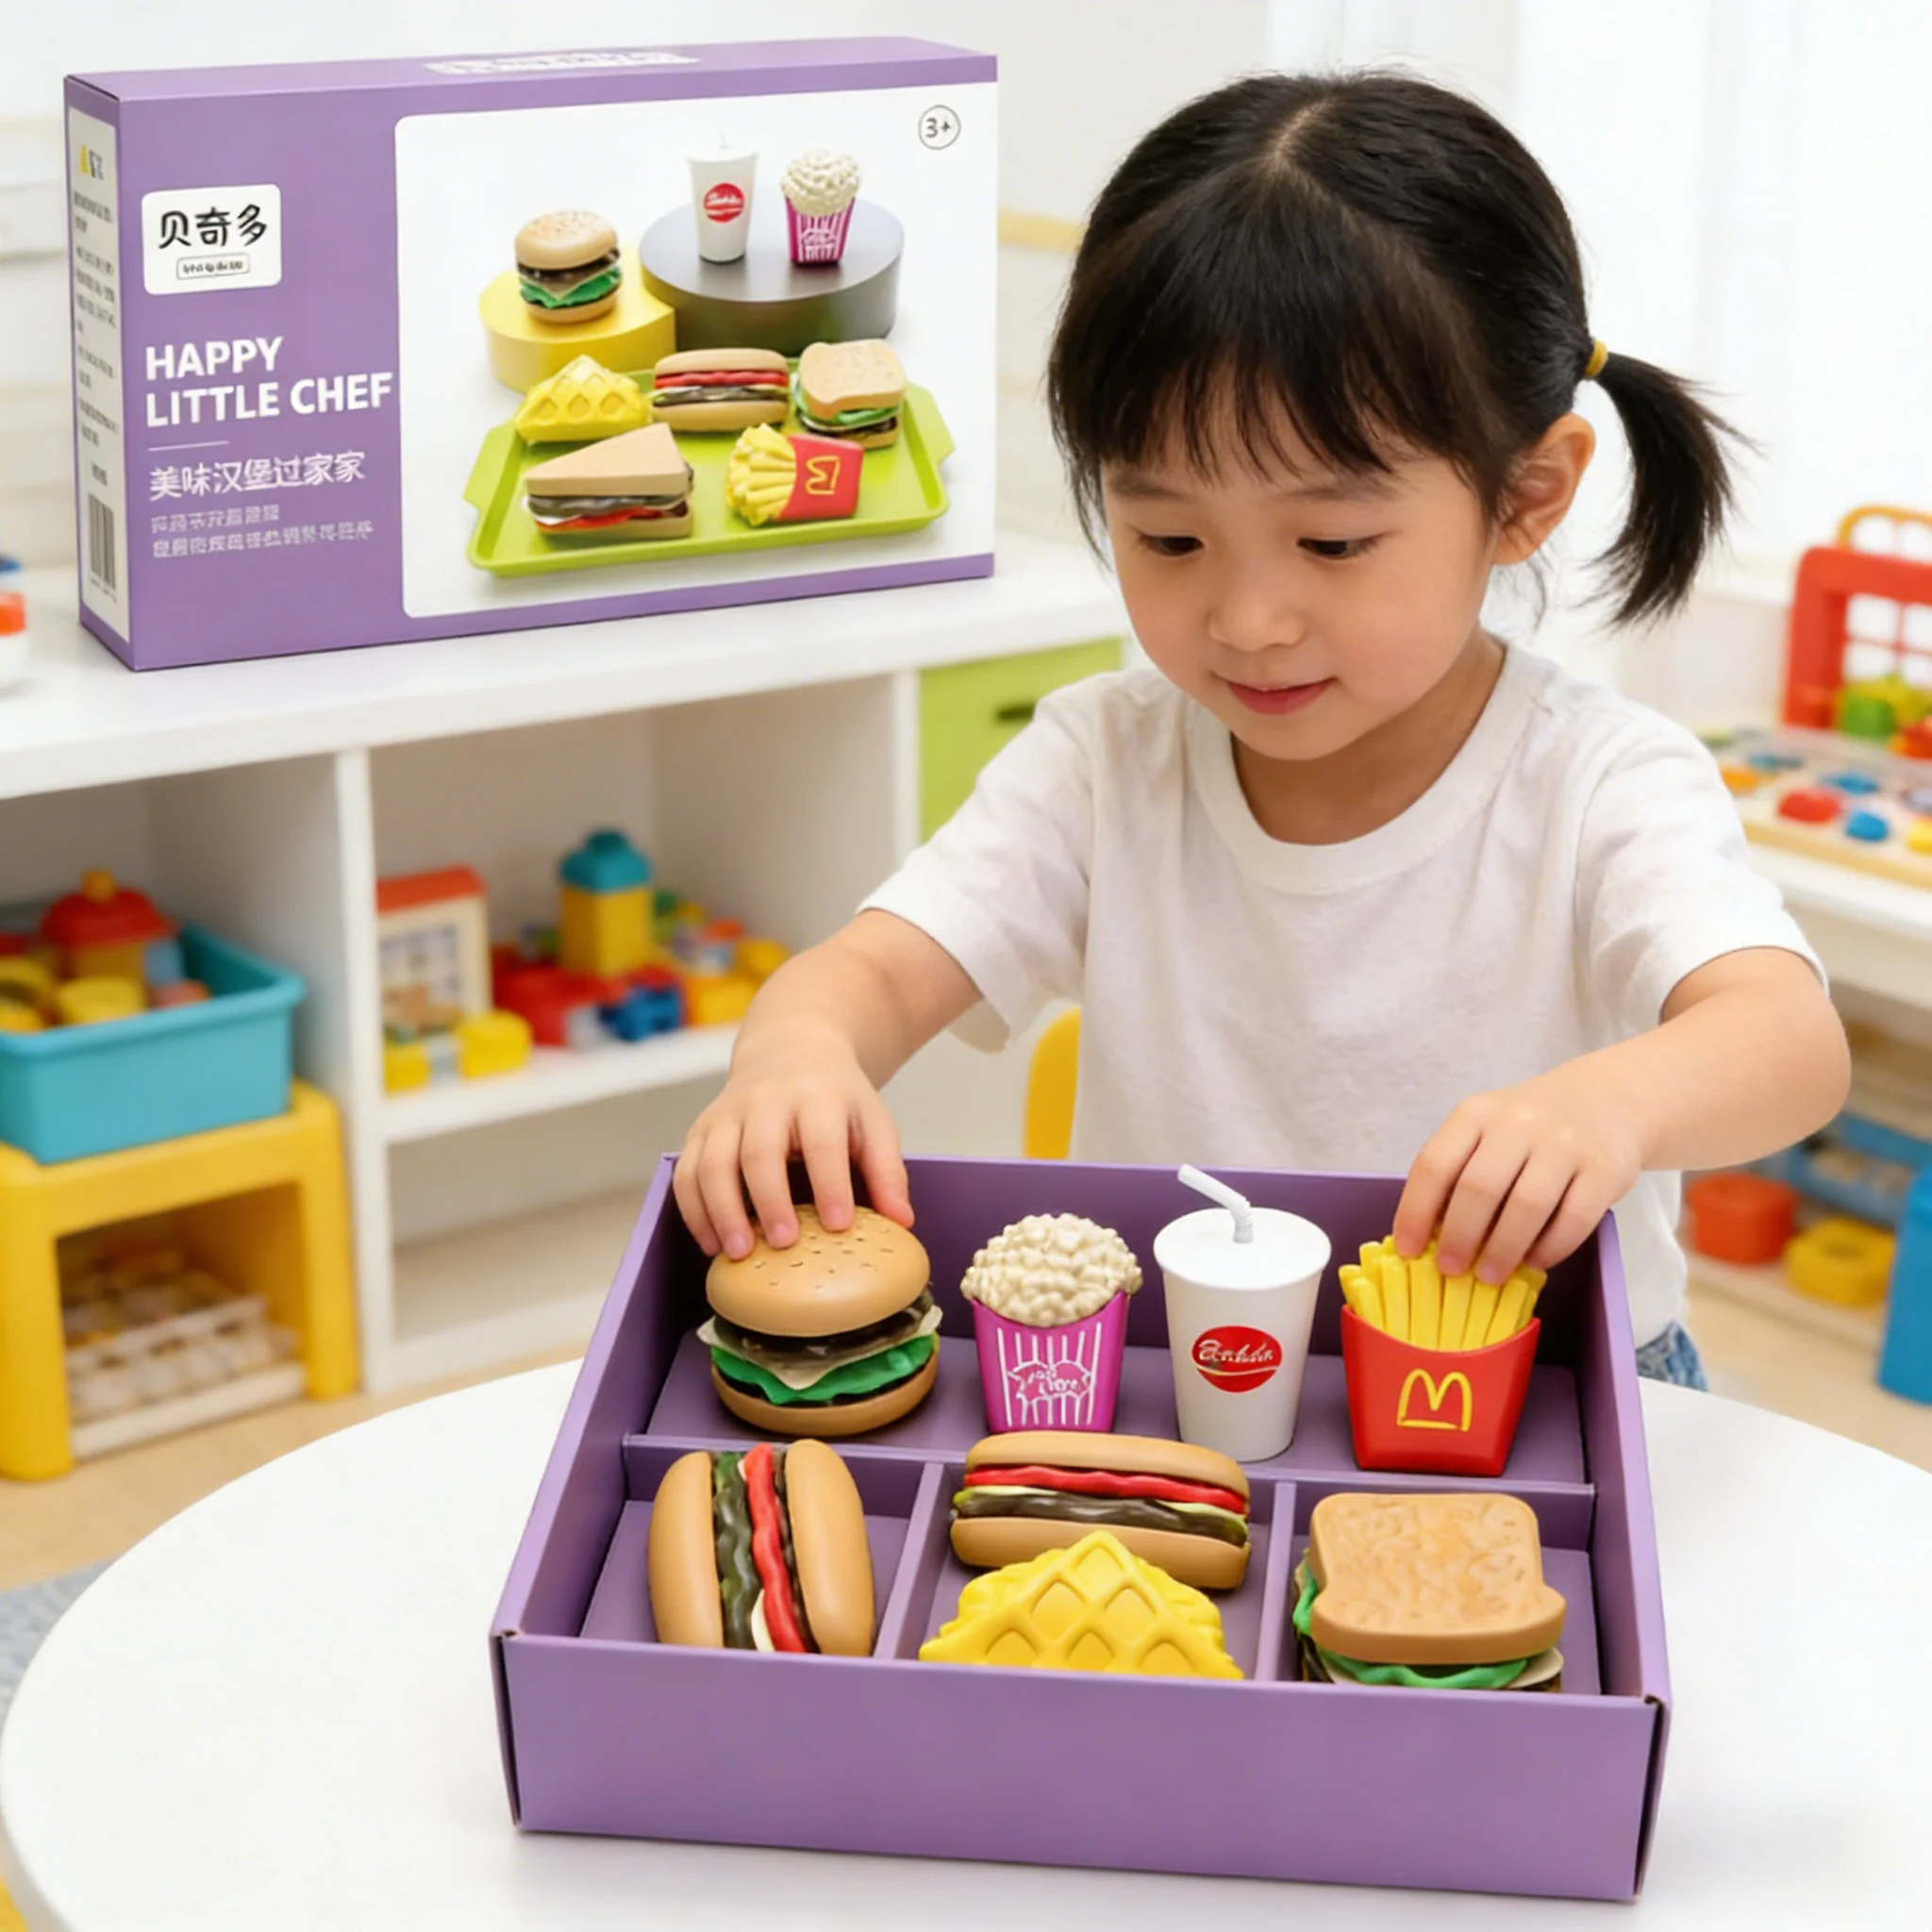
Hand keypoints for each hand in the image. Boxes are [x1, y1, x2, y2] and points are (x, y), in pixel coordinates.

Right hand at [673, 1030, 911, 1261]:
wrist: (789, 1050)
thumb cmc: (834, 1097)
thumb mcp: (872, 1121)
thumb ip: (887, 1171)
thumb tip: (902, 1221)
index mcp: (817, 1098)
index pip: (822, 1141)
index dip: (830, 1184)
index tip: (839, 1224)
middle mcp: (766, 1102)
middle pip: (759, 1151)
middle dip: (768, 1200)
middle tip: (782, 1243)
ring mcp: (727, 1115)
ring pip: (711, 1163)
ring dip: (721, 1211)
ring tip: (738, 1252)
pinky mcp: (700, 1131)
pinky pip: (686, 1172)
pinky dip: (694, 1211)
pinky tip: (712, 1243)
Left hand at [1391, 1065, 1644, 1282]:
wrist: (1605, 1100)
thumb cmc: (1530, 1128)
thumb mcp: (1486, 1131)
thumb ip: (1459, 1170)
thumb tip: (1430, 1237)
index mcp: (1476, 1113)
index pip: (1435, 1165)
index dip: (1416, 1212)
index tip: (1409, 1250)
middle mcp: (1518, 1122)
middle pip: (1479, 1188)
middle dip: (1459, 1237)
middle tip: (1451, 1269)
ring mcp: (1564, 1143)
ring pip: (1527, 1206)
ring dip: (1503, 1249)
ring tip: (1489, 1276)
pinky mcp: (1604, 1169)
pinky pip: (1574, 1219)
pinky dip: (1550, 1248)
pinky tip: (1535, 1262)